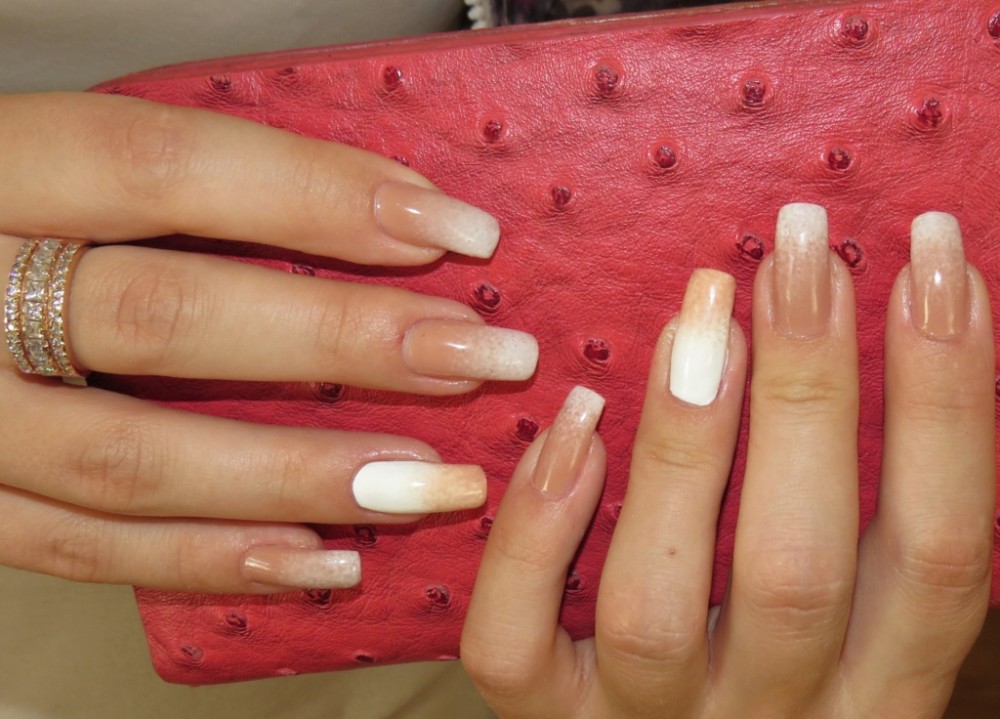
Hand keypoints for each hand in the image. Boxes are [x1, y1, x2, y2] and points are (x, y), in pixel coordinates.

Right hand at [0, 92, 537, 592]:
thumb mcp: (56, 168)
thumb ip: (180, 193)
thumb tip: (377, 211)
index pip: (165, 169)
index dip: (318, 195)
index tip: (454, 230)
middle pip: (166, 318)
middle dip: (345, 343)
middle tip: (482, 357)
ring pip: (133, 459)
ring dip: (300, 475)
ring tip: (432, 480)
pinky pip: (87, 553)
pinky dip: (213, 562)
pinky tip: (326, 561)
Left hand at [461, 205, 994, 717]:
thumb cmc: (780, 675)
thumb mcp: (853, 621)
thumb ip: (858, 517)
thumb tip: (842, 335)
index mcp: (877, 689)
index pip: (941, 552)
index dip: (950, 400)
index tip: (936, 260)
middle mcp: (768, 718)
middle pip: (797, 570)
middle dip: (809, 391)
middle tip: (797, 249)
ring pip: (651, 605)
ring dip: (678, 447)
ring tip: (698, 318)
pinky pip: (515, 645)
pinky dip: (534, 532)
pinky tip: (572, 425)